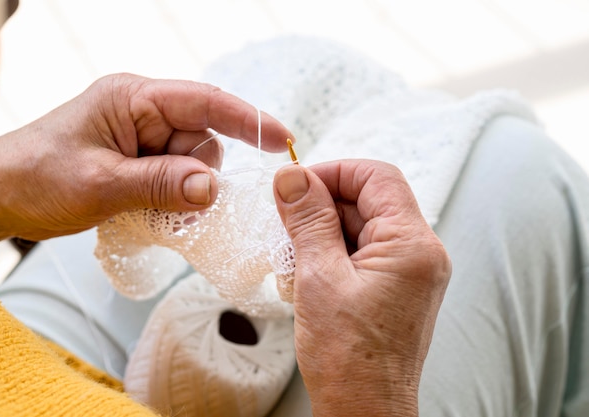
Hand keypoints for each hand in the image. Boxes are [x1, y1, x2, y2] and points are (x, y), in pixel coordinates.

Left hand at [0, 74, 290, 245]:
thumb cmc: (36, 178)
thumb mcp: (100, 184)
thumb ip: (160, 184)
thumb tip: (214, 188)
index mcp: (132, 99)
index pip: (203, 101)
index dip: (246, 119)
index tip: (281, 141)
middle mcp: (141, 112)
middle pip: (202, 140)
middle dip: (198, 176)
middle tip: (175, 207)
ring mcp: (140, 137)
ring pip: (191, 165)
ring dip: (183, 194)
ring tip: (149, 212)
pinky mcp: (137, 161)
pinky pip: (174, 178)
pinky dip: (172, 200)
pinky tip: (150, 213)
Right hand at [273, 160, 450, 416]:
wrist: (365, 412)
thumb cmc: (348, 358)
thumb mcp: (319, 278)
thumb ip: (308, 220)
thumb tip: (292, 176)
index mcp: (412, 245)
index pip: (376, 177)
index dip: (333, 173)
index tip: (295, 185)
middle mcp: (421, 253)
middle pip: (369, 201)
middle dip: (321, 208)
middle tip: (284, 226)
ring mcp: (411, 272)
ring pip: (362, 226)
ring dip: (322, 235)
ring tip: (293, 261)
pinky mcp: (396, 288)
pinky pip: (363, 252)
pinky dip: (331, 255)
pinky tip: (307, 278)